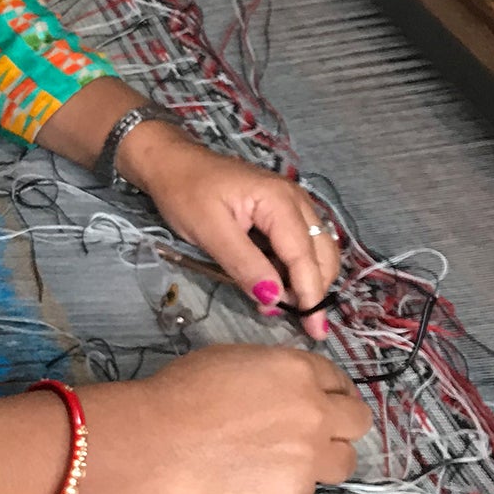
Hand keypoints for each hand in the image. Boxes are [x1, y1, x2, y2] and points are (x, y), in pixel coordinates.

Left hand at [119, 122, 340, 336]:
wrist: (171, 162)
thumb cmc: (185, 192)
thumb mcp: (209, 232)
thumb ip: (244, 265)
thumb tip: (274, 298)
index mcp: (279, 200)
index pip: (305, 256)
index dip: (310, 295)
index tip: (313, 330)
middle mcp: (295, 199)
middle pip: (321, 254)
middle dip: (313, 289)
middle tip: (294, 320)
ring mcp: (292, 203)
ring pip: (317, 250)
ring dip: (307, 280)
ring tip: (281, 304)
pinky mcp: (282, 210)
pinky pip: (302, 243)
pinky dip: (296, 267)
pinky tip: (277, 283)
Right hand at [127, 344, 370, 493]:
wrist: (158, 439)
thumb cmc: (184, 390)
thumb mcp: (236, 359)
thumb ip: (277, 374)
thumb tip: (289, 392)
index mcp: (299, 372)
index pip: (339, 381)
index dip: (330, 391)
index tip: (323, 401)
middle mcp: (316, 414)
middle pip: (358, 422)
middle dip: (341, 425)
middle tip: (314, 431)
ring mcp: (308, 460)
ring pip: (342, 464)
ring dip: (322, 459)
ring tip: (283, 459)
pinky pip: (304, 492)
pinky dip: (284, 486)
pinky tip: (250, 477)